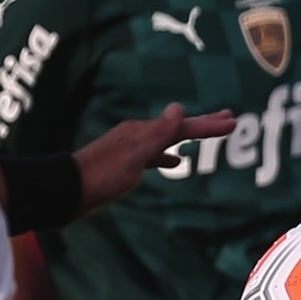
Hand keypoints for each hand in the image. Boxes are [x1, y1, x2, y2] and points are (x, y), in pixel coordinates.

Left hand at [74, 103, 233, 212]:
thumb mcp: (134, 153)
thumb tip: (179, 108)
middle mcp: (137, 135)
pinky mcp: (125, 165)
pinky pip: (154, 155)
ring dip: (187, 138)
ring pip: (167, 141)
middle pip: (176, 128)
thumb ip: (157, 134)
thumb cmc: (103, 174)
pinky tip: (174, 161)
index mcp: (142, 132)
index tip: (232, 121)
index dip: (207, 125)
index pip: (181, 126)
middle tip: (227, 118)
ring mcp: (131, 150)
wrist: (68, 191)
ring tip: (205, 135)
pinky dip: (167, 155)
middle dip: (202, 124)